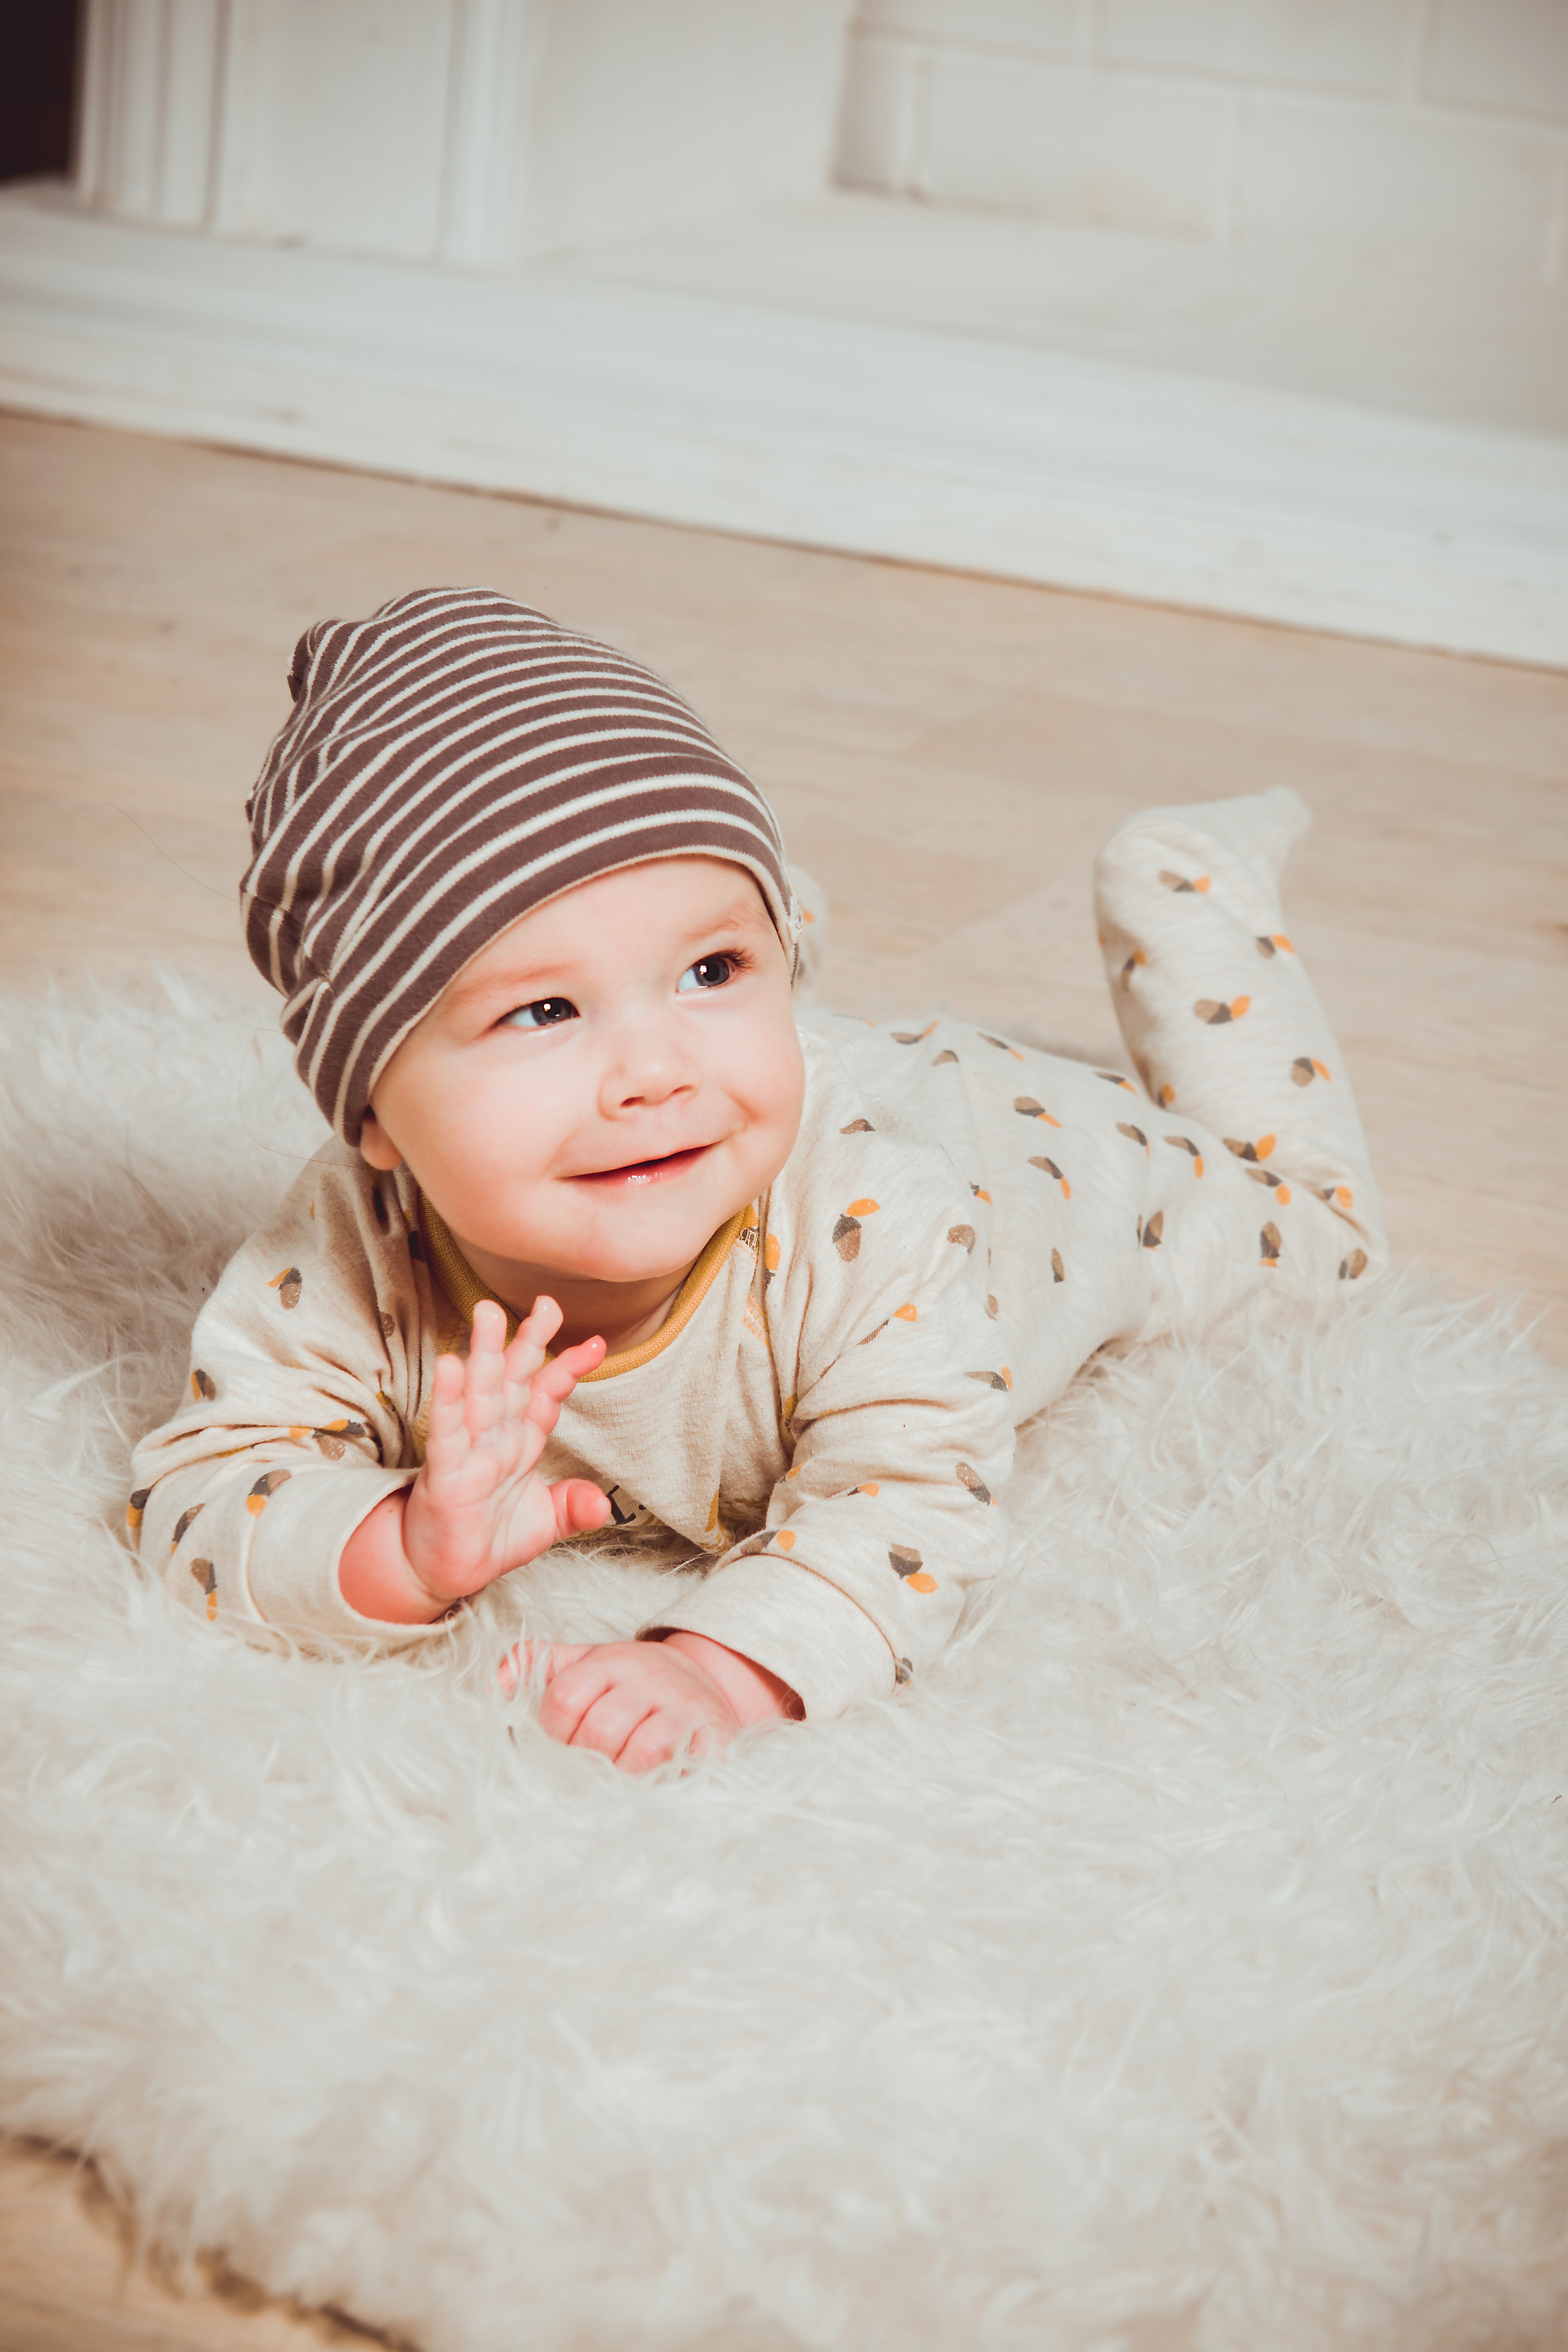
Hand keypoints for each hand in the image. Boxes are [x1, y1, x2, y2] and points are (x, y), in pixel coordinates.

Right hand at [339, 1296, 609, 1621]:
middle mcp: (496, 1438)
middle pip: (514, 1380)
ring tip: (489, 1313)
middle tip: (546, 1302)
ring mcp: (469, 1452)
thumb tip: (603, 1504)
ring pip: (480, 1395)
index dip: (568, 1368)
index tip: (596, 1343)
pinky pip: (448, 1432)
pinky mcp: (445, 1474)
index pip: (546, 1395)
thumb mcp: (545, 1524)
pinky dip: (449, 1399)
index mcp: (521, 1442)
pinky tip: (451, 1365)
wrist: (443, 1574)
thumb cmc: (490, 1539)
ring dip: (485, 1354)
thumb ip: (574, 1507)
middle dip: (529, 1341)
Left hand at [503, 1631, 801, 1773]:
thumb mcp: (586, 1664)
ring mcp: (684, 1707)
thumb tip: (495, 1683)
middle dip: (585, 1759)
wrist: (706, 1683)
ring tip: (616, 1776)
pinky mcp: (713, 1736)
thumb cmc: (632, 1684)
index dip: (553, 1731)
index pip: (564, 1698)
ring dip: (621, 1774)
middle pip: (599, 1730)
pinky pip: (679, 1768)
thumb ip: (537, 1666)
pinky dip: (657, 1783)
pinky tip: (647, 1784)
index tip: (562, 1741)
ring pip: (640, 1752)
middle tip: (588, 1766)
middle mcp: (648, 1677)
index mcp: (610, 1660)